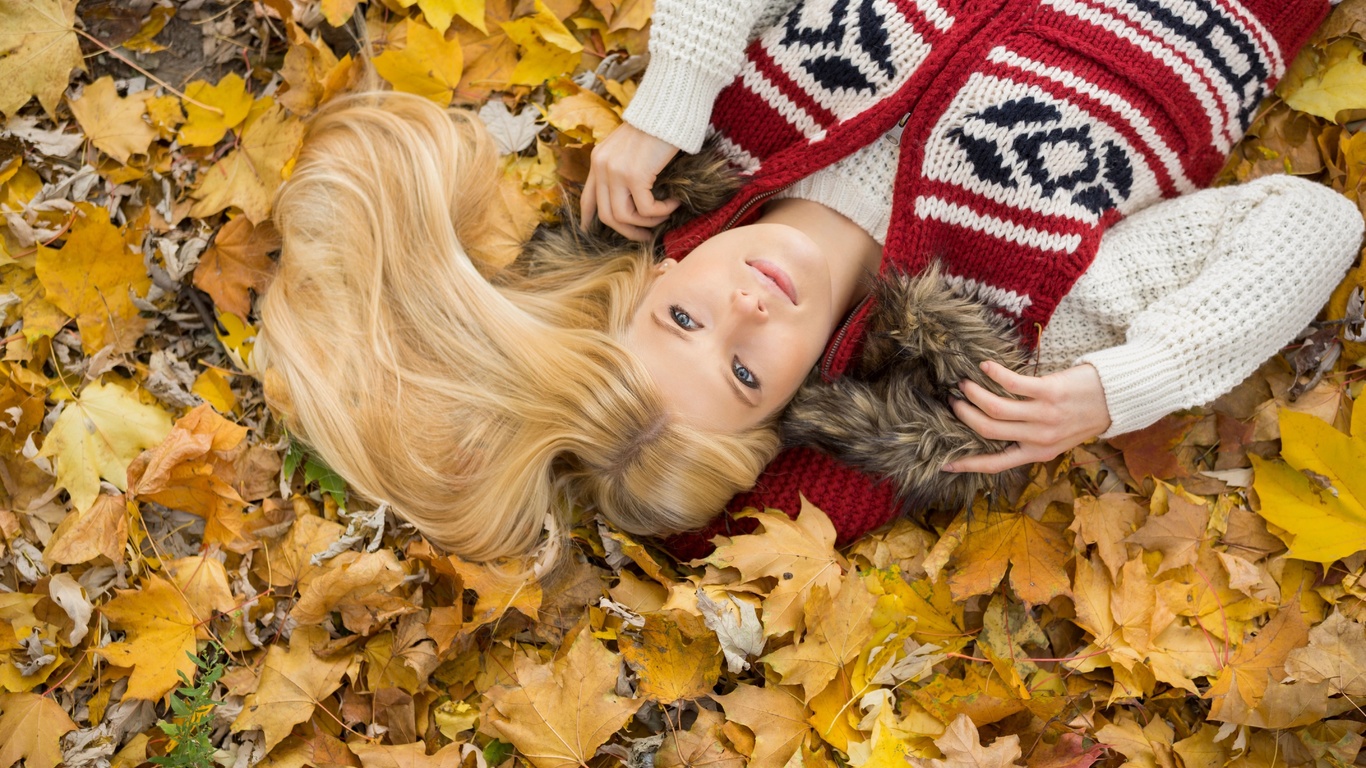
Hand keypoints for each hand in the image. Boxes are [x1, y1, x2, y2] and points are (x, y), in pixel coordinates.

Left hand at [582, 122, 681, 240]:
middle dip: (627, 231)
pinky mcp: (634, 175)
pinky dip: (662, 211)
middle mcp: (601, 167)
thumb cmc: (657, 127)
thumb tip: (632, 197)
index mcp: (598, 160)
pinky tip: (674, 202)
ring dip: (647, 222)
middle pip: (607, 216)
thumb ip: (623, 168)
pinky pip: (646, 208)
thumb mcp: (631, 148)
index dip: (589, 220)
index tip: (593, 232)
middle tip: (646, 236)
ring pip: (624, 216)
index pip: (587, 198)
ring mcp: (616, 171)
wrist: (668, 108)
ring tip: (665, 214)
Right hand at [943, 361, 1111, 473]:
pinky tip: (985, 366)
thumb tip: (996, 434)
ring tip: (964, 382)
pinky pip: (1013, 383)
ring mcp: (1044, 415)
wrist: (1117, 399)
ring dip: (974, 393)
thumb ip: (1030, 440)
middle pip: (988, 430)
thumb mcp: (1058, 439)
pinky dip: (994, 374)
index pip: (996, 464)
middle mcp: (1039, 437)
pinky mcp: (1049, 392)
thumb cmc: (1085, 416)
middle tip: (954, 401)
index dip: (967, 464)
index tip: (944, 463)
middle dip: (965, 416)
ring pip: (995, 407)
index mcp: (1038, 453)